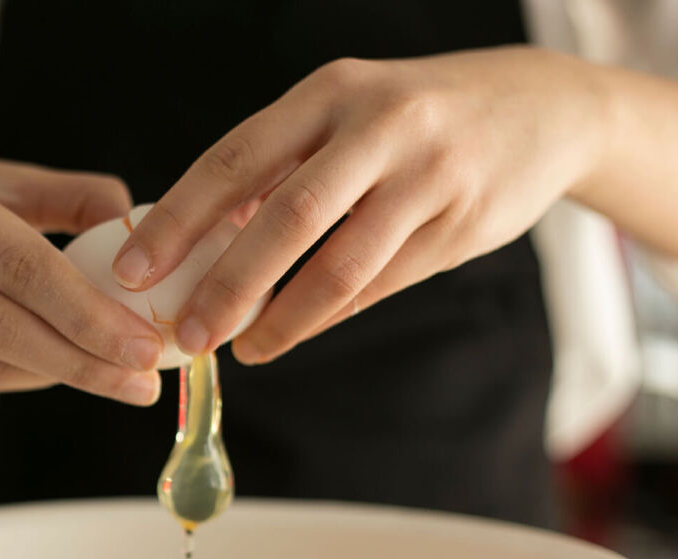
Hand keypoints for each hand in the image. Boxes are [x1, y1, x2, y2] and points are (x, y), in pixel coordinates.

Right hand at [0, 149, 163, 403]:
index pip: (19, 264)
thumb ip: (60, 195)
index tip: (143, 342)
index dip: (87, 311)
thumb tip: (134, 220)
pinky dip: (17, 377)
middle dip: (83, 360)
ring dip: (55, 375)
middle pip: (1, 325)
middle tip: (142, 382)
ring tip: (113, 378)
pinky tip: (57, 370)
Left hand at [112, 47, 611, 362]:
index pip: (235, 159)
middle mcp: (380, 127)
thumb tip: (202, 236)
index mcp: (331, 91)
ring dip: (282, 318)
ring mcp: (429, 177)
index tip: (134, 269)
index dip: (178, 219)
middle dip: (227, 284)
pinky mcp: (462, 226)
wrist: (544, 107)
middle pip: (288, 218)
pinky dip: (328, 316)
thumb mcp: (346, 111)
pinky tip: (292, 332)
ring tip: (242, 348)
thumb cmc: (416, 116)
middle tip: (187, 334)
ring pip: (341, 265)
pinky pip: (380, 285)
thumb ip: (282, 165)